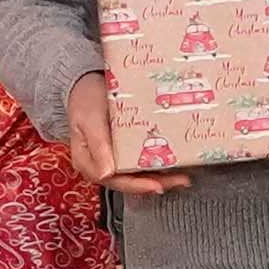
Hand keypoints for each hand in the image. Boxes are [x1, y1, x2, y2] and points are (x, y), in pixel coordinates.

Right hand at [64, 70, 188, 205]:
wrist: (86, 82)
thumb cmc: (84, 99)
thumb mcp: (90, 120)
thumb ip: (98, 145)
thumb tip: (106, 174)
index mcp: (88, 162)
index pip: (113, 181)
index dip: (136, 186)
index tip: (156, 185)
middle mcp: (101, 165)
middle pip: (129, 181)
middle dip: (156, 183)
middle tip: (181, 181)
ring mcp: (114, 158)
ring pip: (138, 175)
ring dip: (161, 177)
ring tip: (184, 176)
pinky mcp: (124, 150)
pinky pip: (141, 162)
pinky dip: (157, 164)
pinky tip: (175, 163)